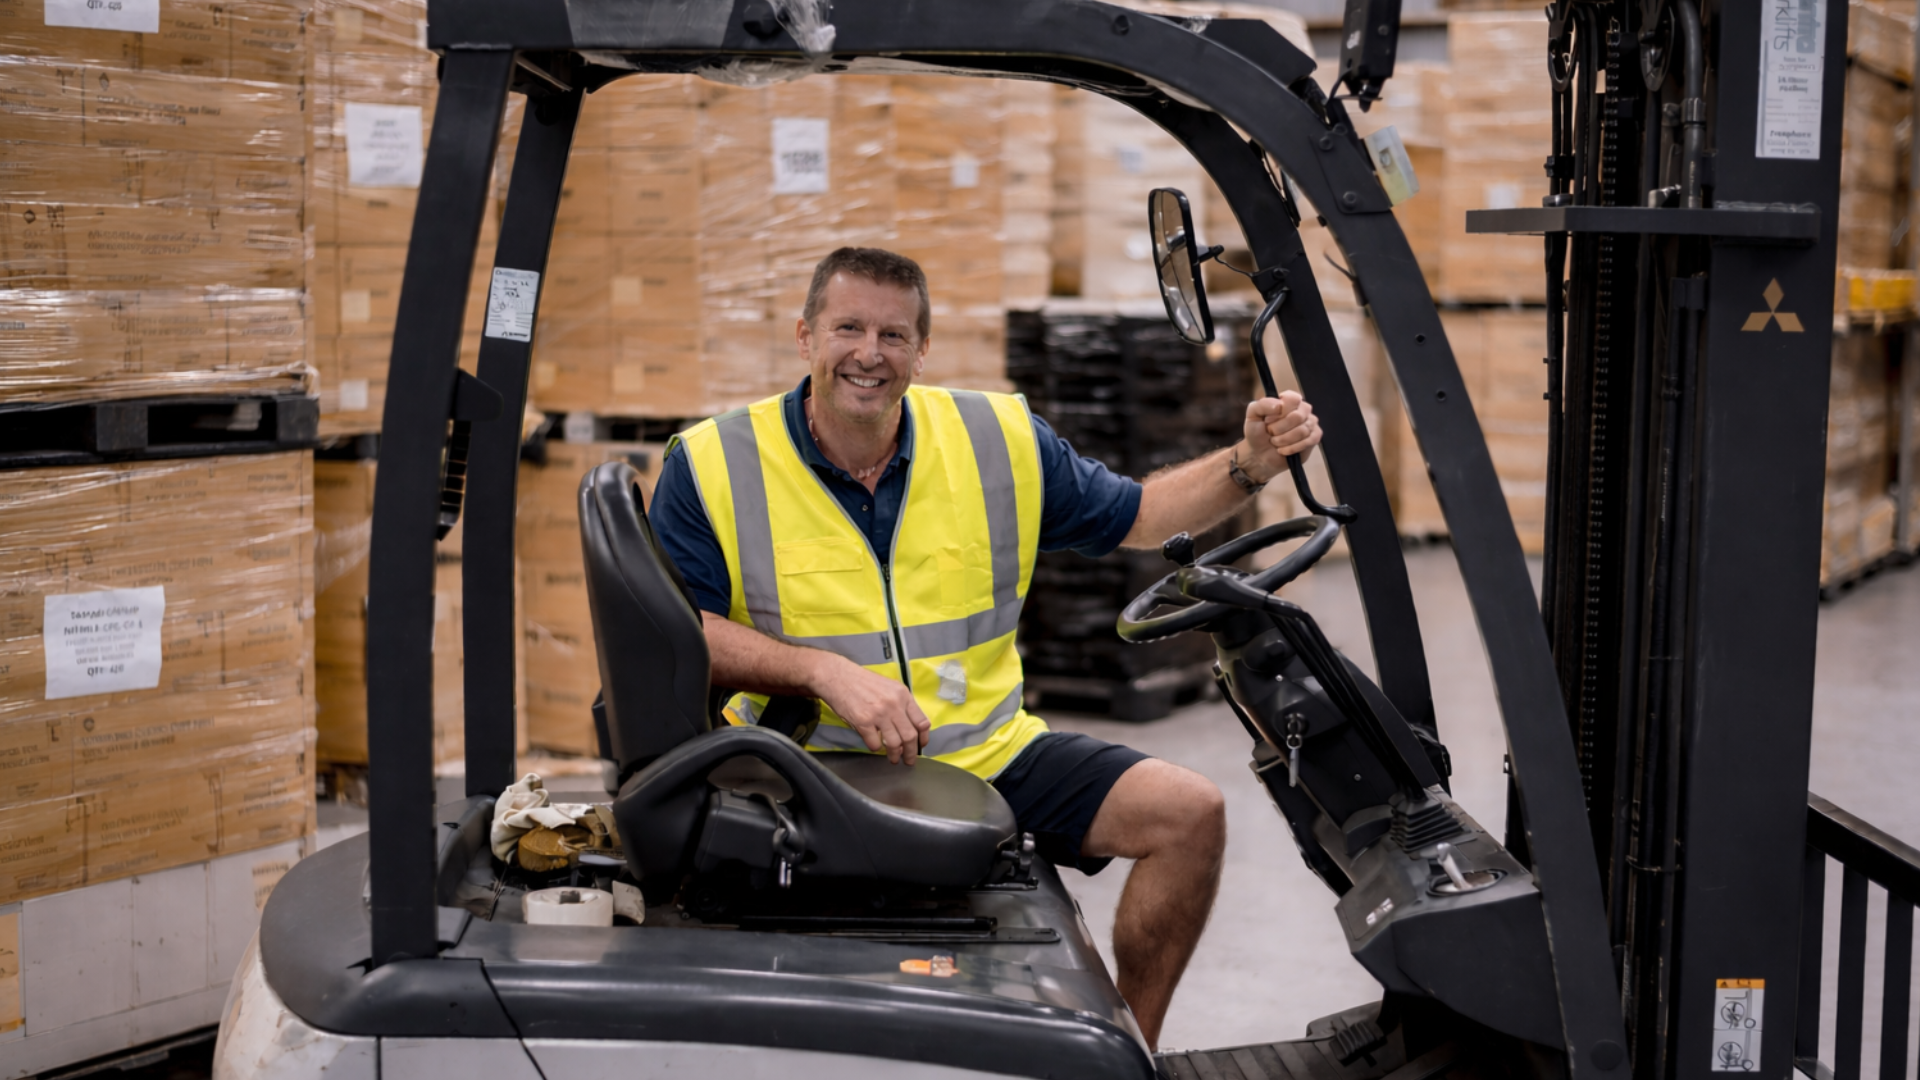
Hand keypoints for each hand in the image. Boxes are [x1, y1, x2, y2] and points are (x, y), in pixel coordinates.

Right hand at [806, 655, 931, 764]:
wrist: (839, 677)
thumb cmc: (864, 682)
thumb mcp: (889, 687)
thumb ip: (901, 704)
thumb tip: (909, 727)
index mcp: (903, 695)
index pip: (922, 722)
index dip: (923, 738)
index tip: (920, 746)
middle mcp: (894, 705)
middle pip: (910, 736)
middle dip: (911, 753)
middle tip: (908, 760)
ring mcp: (879, 714)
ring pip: (894, 743)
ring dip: (895, 755)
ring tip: (893, 759)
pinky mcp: (863, 722)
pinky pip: (875, 744)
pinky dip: (876, 748)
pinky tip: (875, 746)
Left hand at [1242, 392, 1320, 480]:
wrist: (1259, 454)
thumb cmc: (1257, 433)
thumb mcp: (1252, 415)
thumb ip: (1262, 405)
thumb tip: (1280, 404)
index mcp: (1288, 400)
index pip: (1293, 398)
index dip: (1281, 411)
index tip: (1269, 419)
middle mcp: (1302, 409)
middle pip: (1298, 416)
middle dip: (1279, 429)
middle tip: (1270, 433)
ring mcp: (1310, 423)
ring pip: (1303, 430)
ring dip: (1284, 440)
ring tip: (1275, 442)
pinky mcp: (1314, 437)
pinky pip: (1310, 440)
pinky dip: (1293, 447)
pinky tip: (1284, 450)